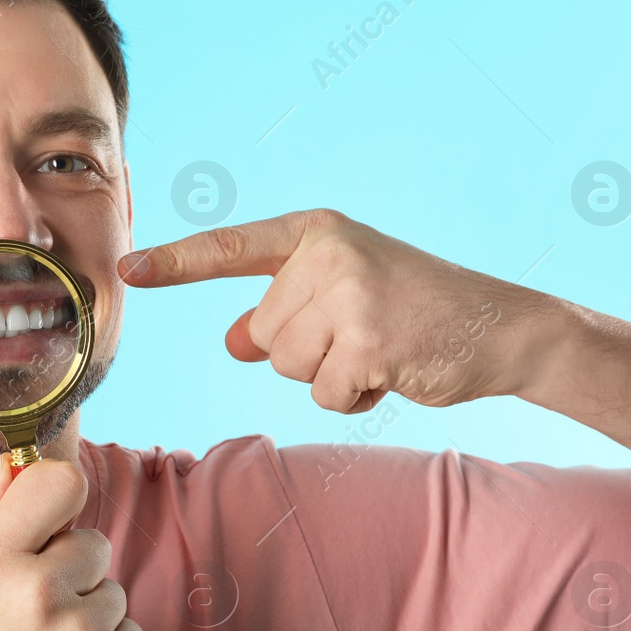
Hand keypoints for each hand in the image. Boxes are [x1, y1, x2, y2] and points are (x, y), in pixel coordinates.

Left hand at [119, 208, 558, 411]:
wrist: (503, 327)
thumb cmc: (416, 311)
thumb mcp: (344, 296)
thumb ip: (284, 310)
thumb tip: (234, 340)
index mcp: (316, 233)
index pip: (230, 248)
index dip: (175, 263)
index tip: (127, 270)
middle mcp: (327, 254)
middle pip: (262, 334)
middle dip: (304, 352)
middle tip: (365, 333)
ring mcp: (348, 294)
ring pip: (287, 367)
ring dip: (330, 376)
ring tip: (380, 349)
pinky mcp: (367, 339)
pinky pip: (325, 393)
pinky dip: (356, 398)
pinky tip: (394, 370)